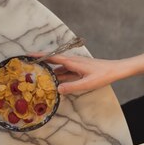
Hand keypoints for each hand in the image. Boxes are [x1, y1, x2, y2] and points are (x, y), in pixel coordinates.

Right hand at [27, 52, 143, 94]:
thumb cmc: (104, 75)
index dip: (40, 56)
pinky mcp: (81, 70)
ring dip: (51, 72)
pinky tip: (57, 83)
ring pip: (60, 68)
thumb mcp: (88, 84)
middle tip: (30, 68)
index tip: (27, 55)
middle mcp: (73, 62)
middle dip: (42, 64)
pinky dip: (60, 76)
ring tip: (40, 78)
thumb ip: (72, 86)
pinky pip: (66, 72)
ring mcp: (77, 65)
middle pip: (54, 62)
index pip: (53, 58)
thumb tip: (57, 89)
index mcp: (73, 62)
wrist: (116, 70)